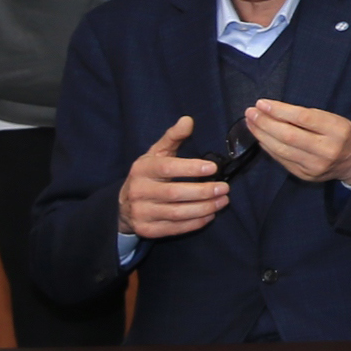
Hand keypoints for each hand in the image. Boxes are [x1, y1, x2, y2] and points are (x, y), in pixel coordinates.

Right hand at [117, 116, 227, 239]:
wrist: (125, 204)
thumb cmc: (149, 174)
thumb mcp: (157, 153)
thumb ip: (173, 137)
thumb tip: (188, 120)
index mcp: (142, 169)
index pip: (168, 168)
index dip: (191, 169)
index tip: (214, 168)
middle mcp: (138, 191)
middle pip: (174, 193)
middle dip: (203, 192)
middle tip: (225, 188)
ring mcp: (141, 212)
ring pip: (177, 213)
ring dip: (204, 208)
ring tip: (223, 201)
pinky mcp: (146, 230)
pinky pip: (174, 228)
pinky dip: (195, 223)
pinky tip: (210, 215)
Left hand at [243, 100, 350, 185]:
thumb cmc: (342, 133)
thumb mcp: (333, 118)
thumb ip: (307, 116)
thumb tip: (273, 110)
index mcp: (337, 130)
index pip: (303, 118)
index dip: (279, 111)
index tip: (261, 103)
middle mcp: (326, 149)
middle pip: (288, 135)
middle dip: (265, 123)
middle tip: (250, 112)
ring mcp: (315, 166)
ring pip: (281, 150)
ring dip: (262, 135)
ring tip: (251, 123)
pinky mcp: (305, 176)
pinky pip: (282, 160)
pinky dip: (268, 148)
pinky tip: (261, 138)